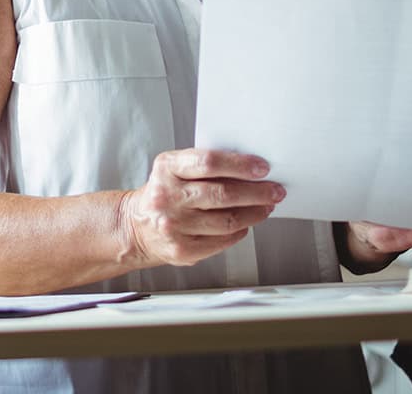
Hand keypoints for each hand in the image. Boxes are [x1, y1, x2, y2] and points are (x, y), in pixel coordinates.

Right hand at [119, 148, 283, 267]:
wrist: (135, 226)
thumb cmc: (164, 192)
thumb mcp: (175, 168)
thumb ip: (205, 164)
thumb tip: (251, 169)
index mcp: (167, 168)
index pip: (209, 162)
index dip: (240, 165)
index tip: (262, 168)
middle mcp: (167, 196)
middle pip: (223, 194)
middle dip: (257, 192)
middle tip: (275, 191)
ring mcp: (173, 225)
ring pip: (227, 220)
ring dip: (254, 213)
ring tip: (265, 207)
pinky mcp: (180, 249)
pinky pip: (221, 240)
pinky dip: (239, 232)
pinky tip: (245, 224)